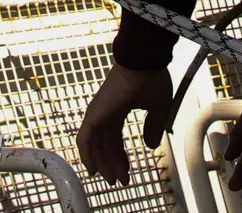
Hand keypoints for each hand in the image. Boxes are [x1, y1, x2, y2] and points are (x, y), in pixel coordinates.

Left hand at [76, 63, 170, 186]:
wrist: (143, 61)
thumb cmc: (152, 78)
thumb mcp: (158, 107)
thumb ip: (153, 126)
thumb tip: (150, 146)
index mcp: (118, 109)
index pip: (115, 139)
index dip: (121, 157)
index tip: (128, 173)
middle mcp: (105, 112)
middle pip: (106, 145)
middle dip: (113, 164)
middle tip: (121, 181)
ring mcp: (97, 113)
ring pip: (96, 146)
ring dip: (103, 164)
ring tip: (113, 180)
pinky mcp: (93, 114)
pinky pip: (84, 140)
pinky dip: (87, 155)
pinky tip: (93, 169)